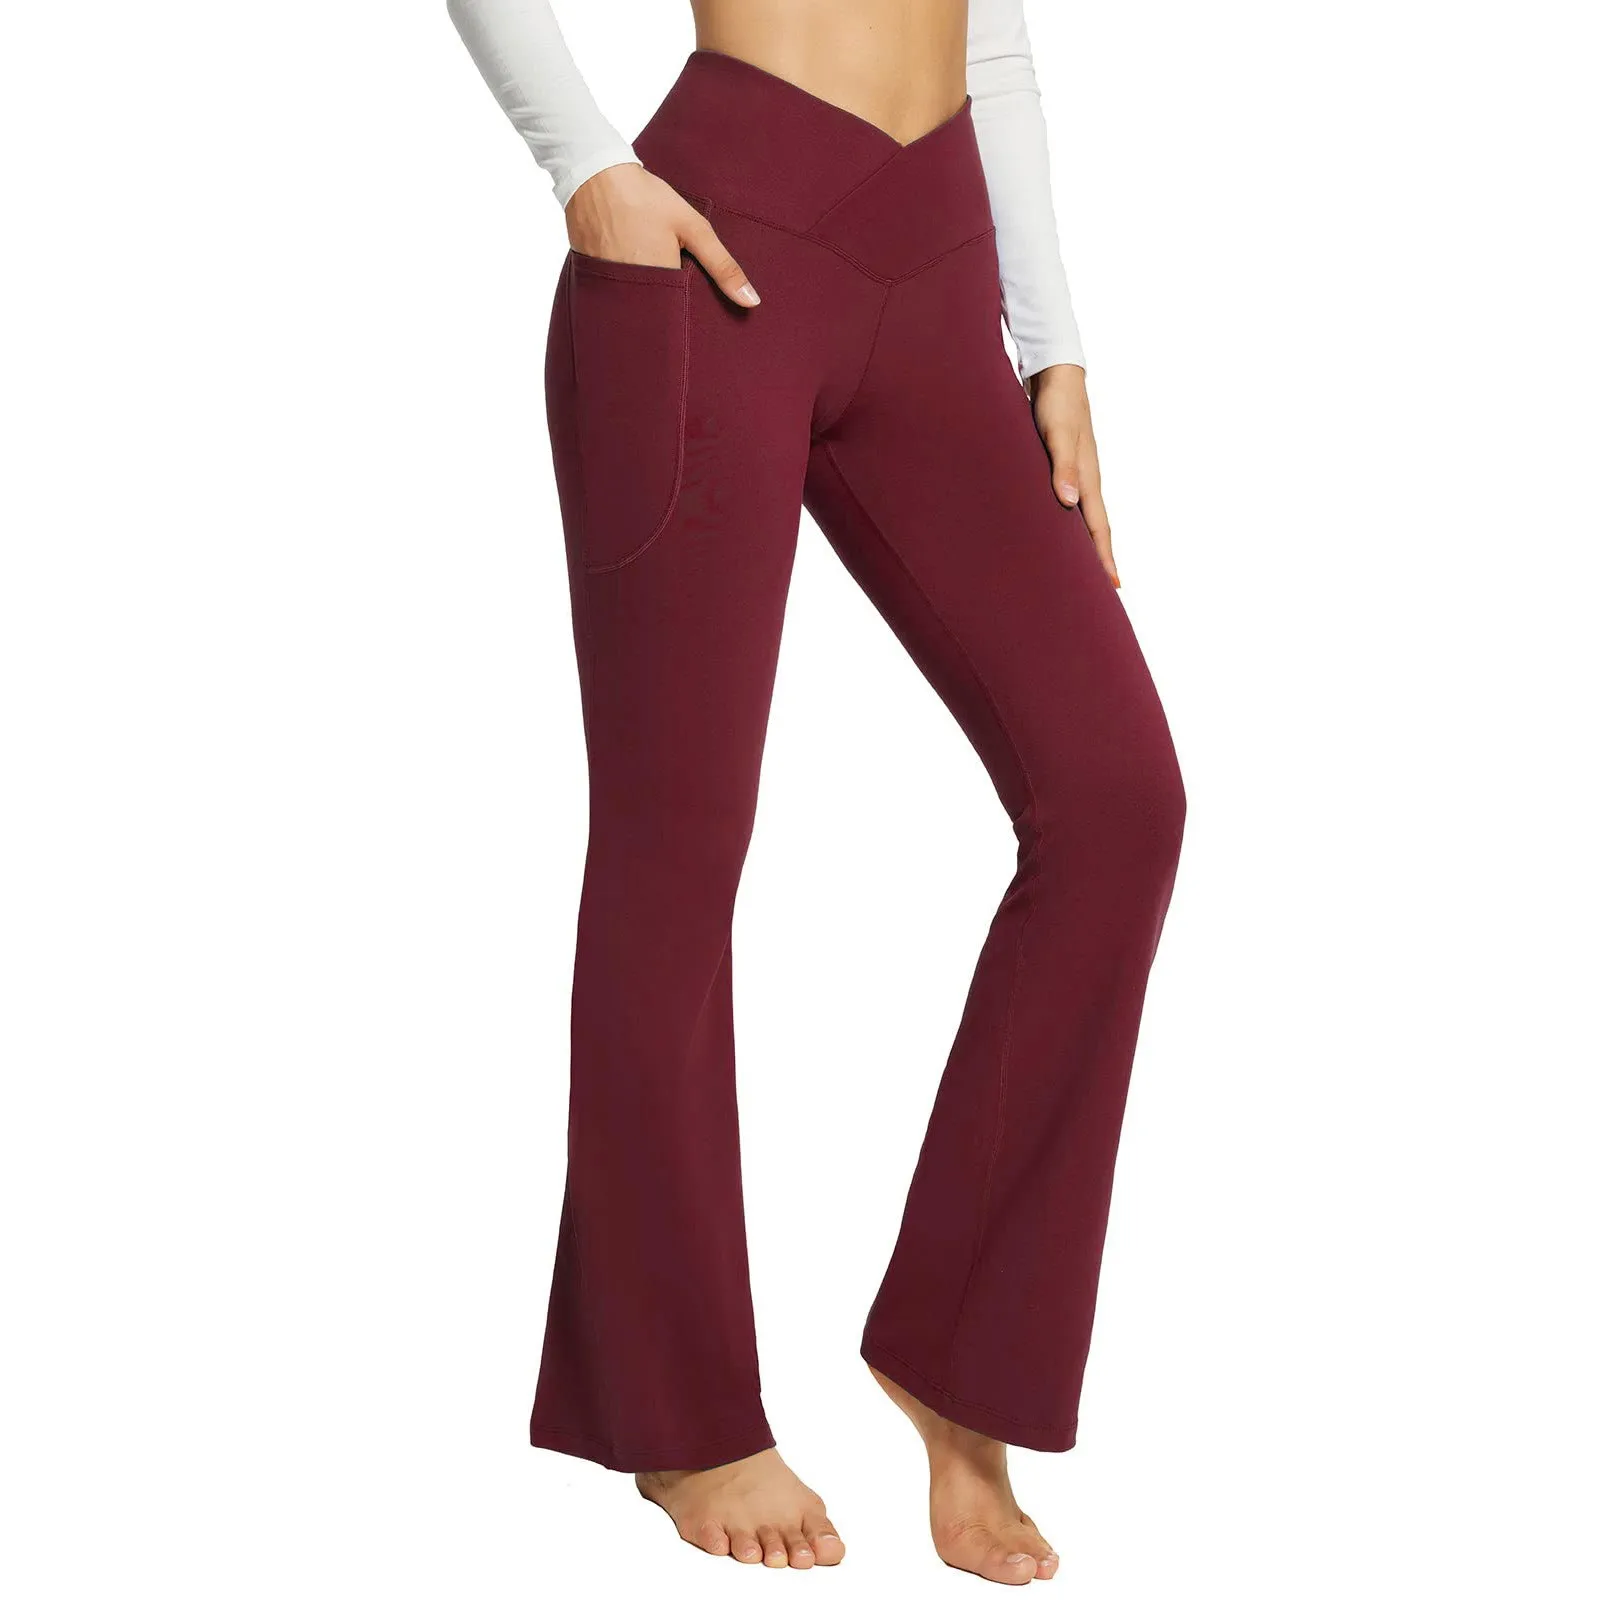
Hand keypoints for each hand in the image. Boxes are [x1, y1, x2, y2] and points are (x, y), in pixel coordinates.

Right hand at [565, 163, 760, 308]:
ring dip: (645, 302)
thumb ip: (722, 265)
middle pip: (655, 317)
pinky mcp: (593, 279)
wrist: (594, 175)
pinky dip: (625, 290)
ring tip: (648, 280)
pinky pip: (615, 296)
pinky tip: (628, 270)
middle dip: (666, 313)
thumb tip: (752, 302)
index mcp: (661, 284)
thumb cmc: (646, 198)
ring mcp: (609, 287)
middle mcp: (632, 292)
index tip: (696, 316)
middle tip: (670, 292)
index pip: (679, 319)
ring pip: (635, 308)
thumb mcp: (693, 227)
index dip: (688, 318)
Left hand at [1028, 364, 1117, 588]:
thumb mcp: (1055, 435)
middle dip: (1100, 559)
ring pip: (1084, 518)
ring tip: (1084, 570)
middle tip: (1102, 591)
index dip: (1103, 557)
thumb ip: (1061, 467)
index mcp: (1088, 478)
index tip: (1112, 586)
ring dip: (1085, 544)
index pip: (1098, 527)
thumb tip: (1069, 503)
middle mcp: (1086, 480)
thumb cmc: (1056, 403)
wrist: (1056, 374)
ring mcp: (1076, 473)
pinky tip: (1062, 531)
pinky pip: (1071, 504)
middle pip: (1095, 529)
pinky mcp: (1062, 466)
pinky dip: (1070, 523)